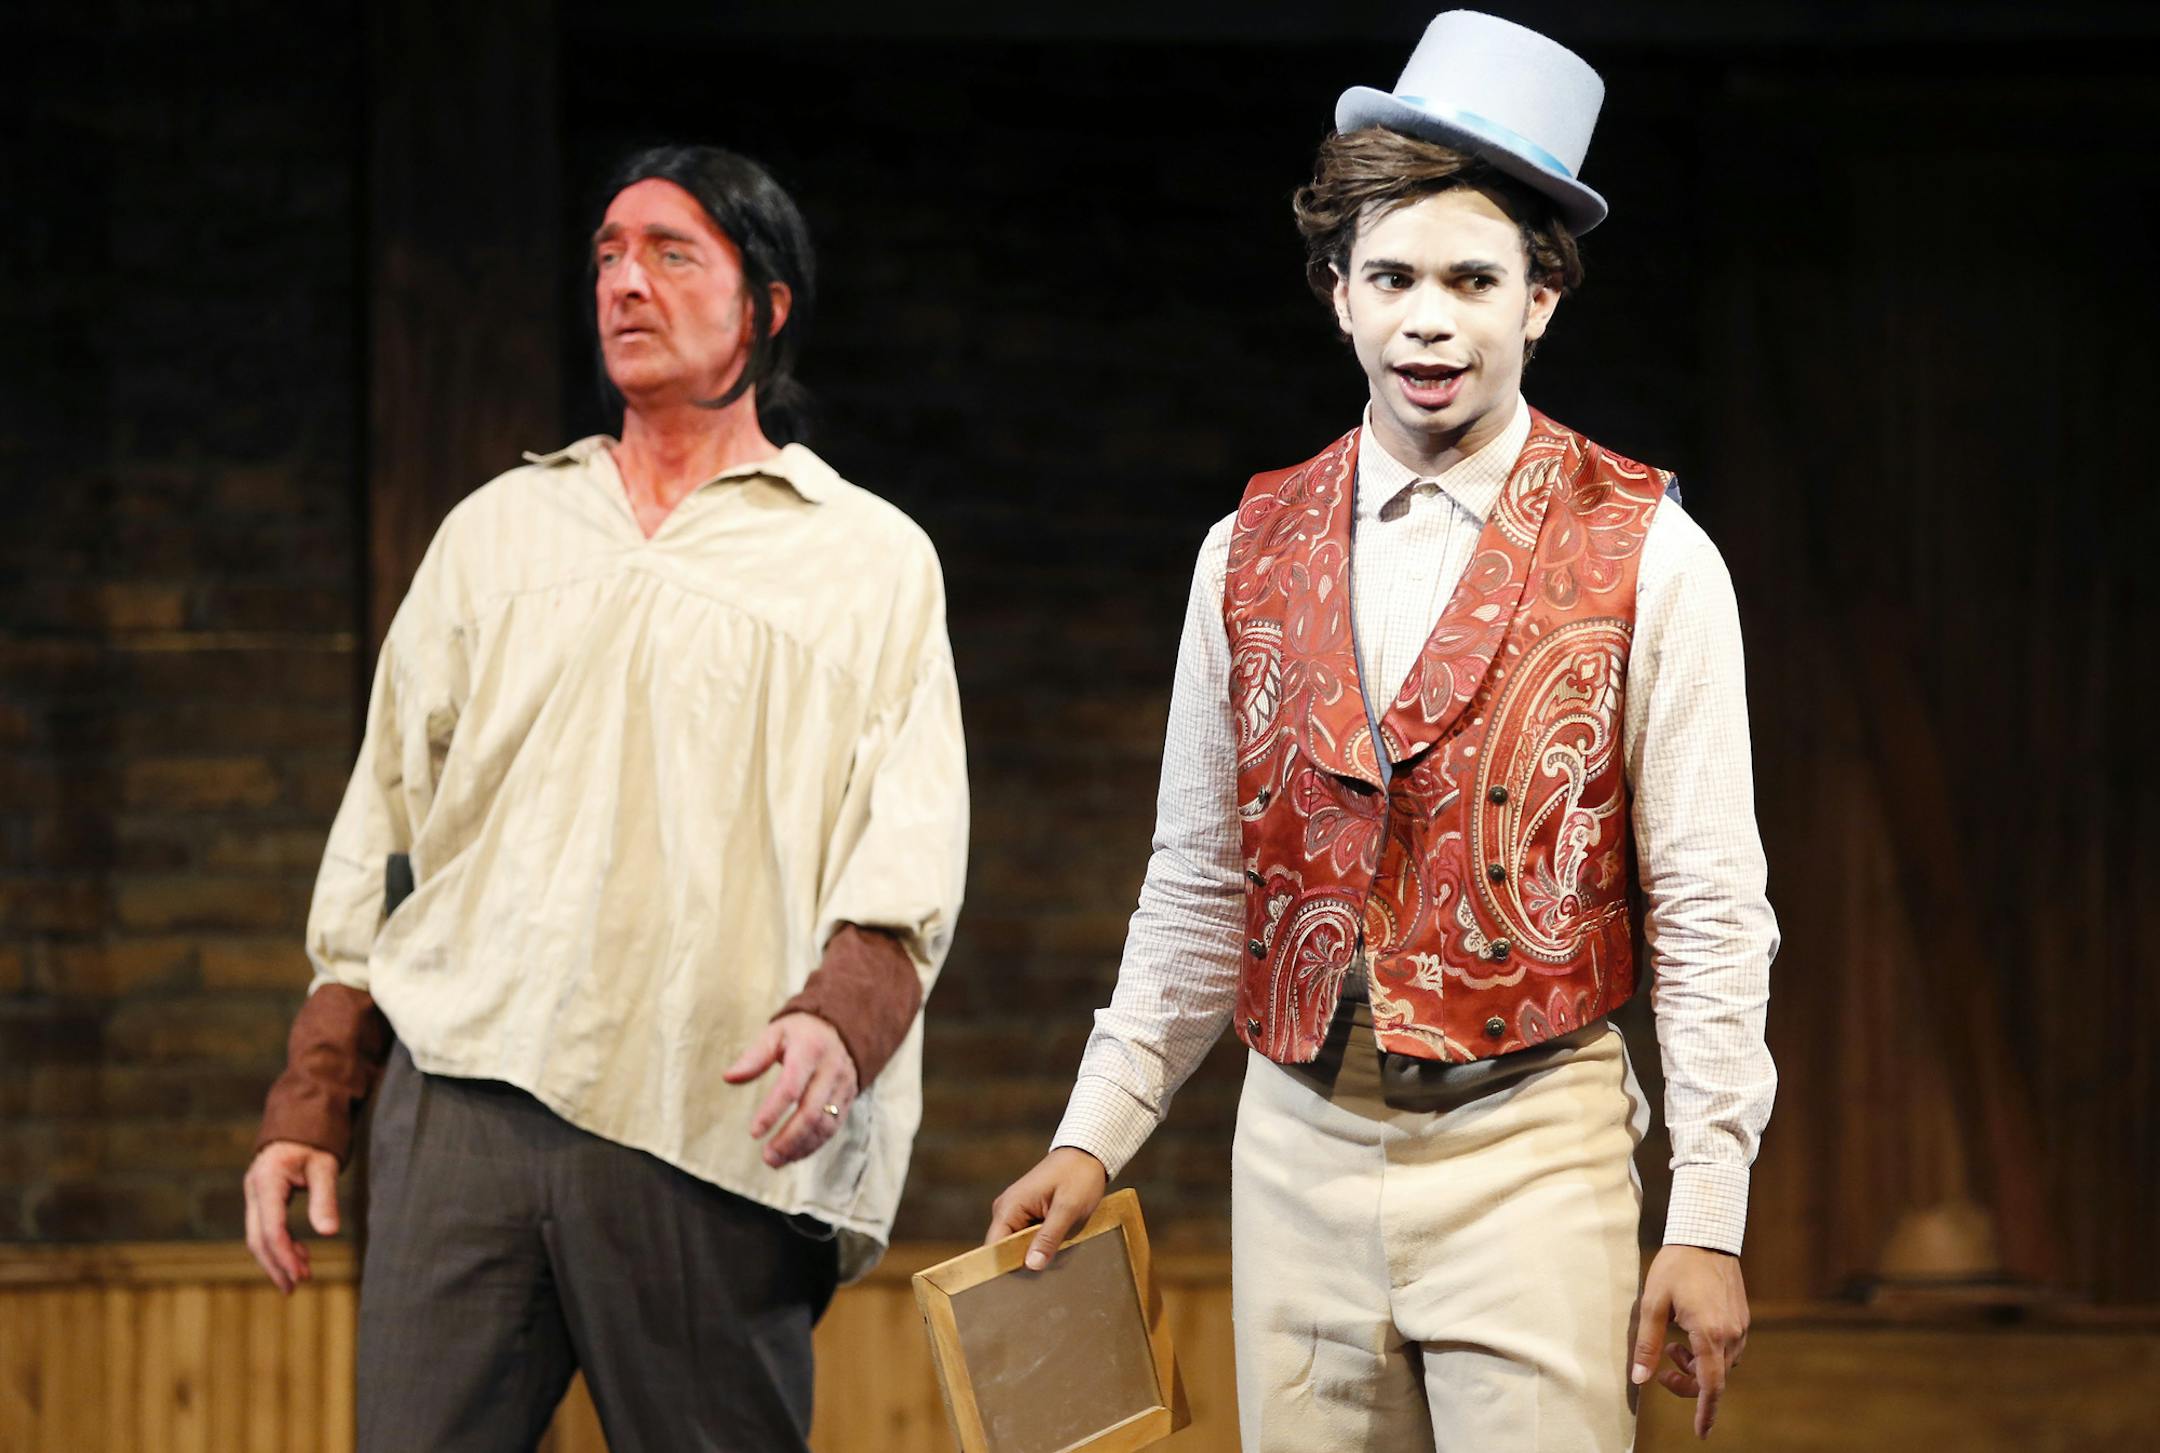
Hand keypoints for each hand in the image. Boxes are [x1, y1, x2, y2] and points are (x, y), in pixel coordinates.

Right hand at [242, 1140, 340, 1294]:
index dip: (286, 1255)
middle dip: (276, 1265)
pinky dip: (279, 1244)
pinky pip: (264, 1227)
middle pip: (257, 1238)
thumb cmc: (316, 1141)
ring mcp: (254, 1194)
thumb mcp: (326, 1167)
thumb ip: (325, 1199)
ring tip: (301, 1276)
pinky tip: (299, 1254)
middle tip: (297, 1287)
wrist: (301, 1119)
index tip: (302, 1276)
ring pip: (257, 1236)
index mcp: (267, 1181)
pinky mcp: (260, 1198)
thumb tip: (329, 1233)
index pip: (272, 1228)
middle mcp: (254, 1190)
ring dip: (277, 1258)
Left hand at [723, 1012, 859, 1167]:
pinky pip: (833, 1127)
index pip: (791, 1086)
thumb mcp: (776, 1033)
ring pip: (825, 1125)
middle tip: (766, 1157)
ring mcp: (843, 1085)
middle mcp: (831, 1069)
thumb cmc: (800, 1032)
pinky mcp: (849, 1098)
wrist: (841, 1027)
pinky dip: (813, 1145)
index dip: (772, 1112)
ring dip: (800, 1147)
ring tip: (775, 1161)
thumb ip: (754, 1057)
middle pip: (811, 1112)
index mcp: (810, 1050)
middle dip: (788, 1139)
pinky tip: (793, 1155)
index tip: (754, 1132)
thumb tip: (728, 1078)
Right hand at [985, 1147, 1108, 1270]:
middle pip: (1005, 1251)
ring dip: (1035, 1255)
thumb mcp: (1068, 1209)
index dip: (1003, 1269)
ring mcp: (1016, 1212)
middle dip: (1023, 1265)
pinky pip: (1028, 1238)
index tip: (1017, 1291)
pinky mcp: (1028, 1215)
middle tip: (1043, 1282)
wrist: (1087, 1154)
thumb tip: (1031, 1266)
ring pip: (1018, 1246)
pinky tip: (1055, 1252)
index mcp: (1009, 1208)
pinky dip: (1041, 1246)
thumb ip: (1049, 1237)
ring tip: (1054, 1265)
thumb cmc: (1078, 1177)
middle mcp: (1006, 1211)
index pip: (994, 1248)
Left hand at [1632, 1244, 1749, 1439]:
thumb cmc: (1675, 1267)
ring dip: (1697, 1366)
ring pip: (1721, 1364)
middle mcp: (1731, 1334)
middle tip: (1662, 1370)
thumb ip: (1646, 1343)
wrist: (1706, 1236)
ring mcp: (1740, 1326)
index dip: (1705, 1411)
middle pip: (1713, 1377)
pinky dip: (1709, 1353)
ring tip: (1672, 1346)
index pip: (1711, 1384)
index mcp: (1709, 1333)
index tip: (1700, 1432)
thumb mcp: (1652, 1303)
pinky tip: (1689, 1334)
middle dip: (1687, 1382)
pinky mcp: (1742, 1318)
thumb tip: (1640, 1378)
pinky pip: (1728, 1349)